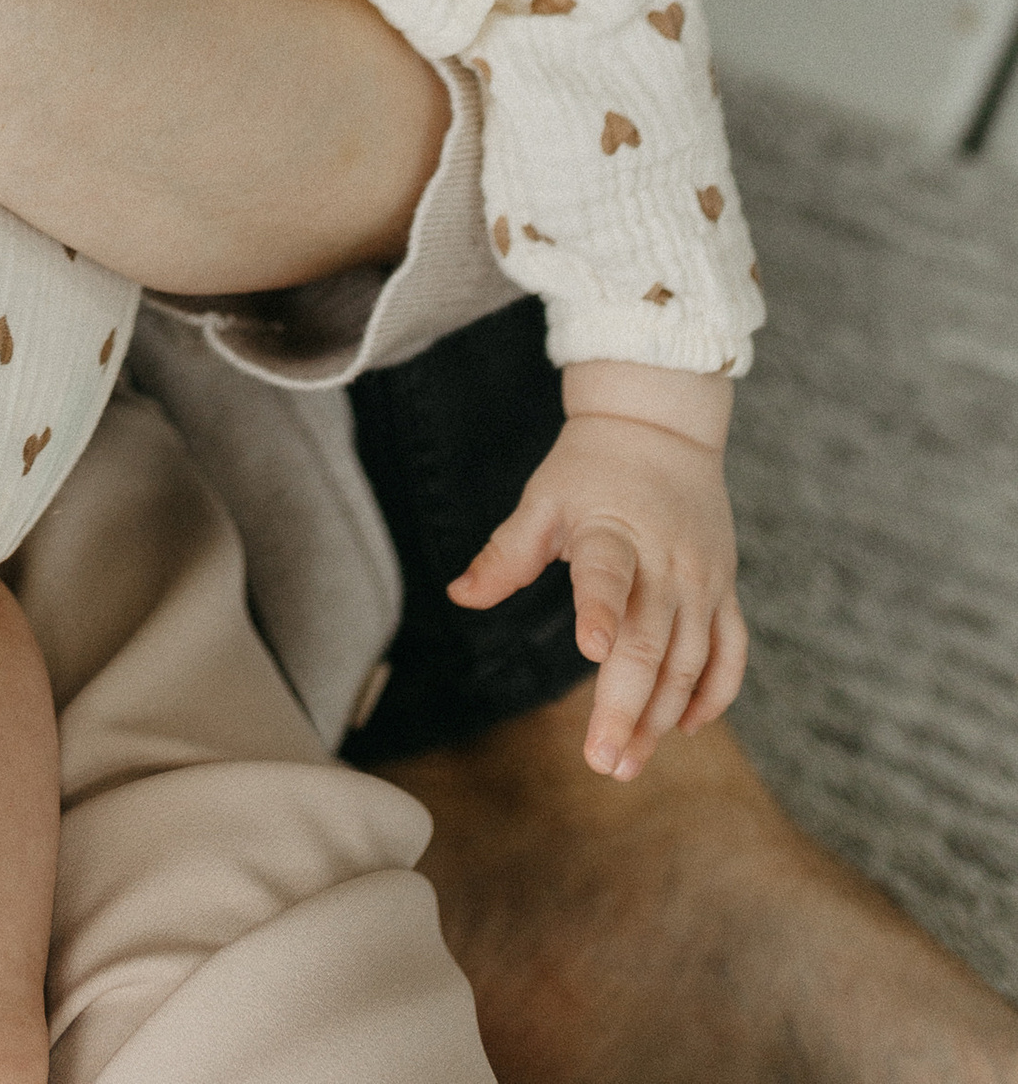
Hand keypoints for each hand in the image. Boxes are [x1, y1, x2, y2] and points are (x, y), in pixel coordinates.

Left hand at [450, 371, 744, 780]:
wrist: (662, 428)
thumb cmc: (589, 469)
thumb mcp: (543, 499)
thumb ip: (507, 553)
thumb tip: (458, 596)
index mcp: (613, 531)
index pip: (607, 572)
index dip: (600, 608)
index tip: (591, 649)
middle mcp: (666, 560)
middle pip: (652, 640)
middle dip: (628, 704)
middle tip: (603, 761)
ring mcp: (703, 579)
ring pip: (692, 660)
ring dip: (664, 715)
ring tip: (628, 761)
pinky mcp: (725, 589)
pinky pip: (730, 652)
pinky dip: (714, 694)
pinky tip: (685, 727)